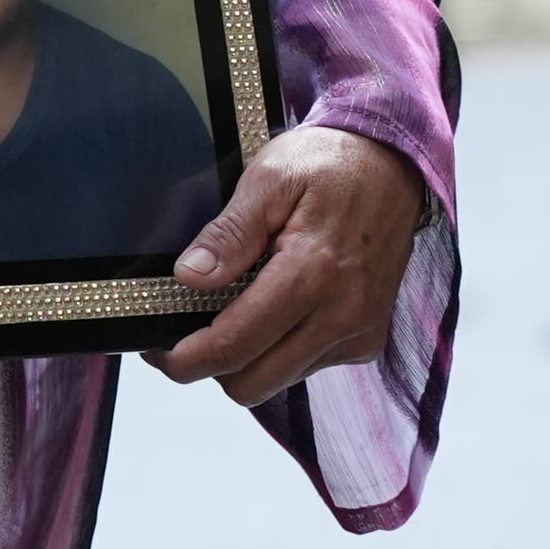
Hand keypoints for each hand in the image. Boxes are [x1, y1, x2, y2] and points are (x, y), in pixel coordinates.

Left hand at [150, 124, 422, 408]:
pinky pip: (305, 367)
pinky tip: (271, 310)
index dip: (186, 359)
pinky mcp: (366, 340)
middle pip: (253, 383)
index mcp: (313, 273)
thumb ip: (229, 233)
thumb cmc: (329, 165)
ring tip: (227, 314)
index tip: (156, 352)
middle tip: (181, 337)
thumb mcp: (268, 178)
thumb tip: (190, 277)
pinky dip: (278, 350)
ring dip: (245, 360)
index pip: (236, 345)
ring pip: (278, 380)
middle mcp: (343, 314)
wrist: (393, 165)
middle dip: (210, 367)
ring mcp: (359, 333)